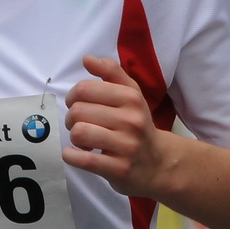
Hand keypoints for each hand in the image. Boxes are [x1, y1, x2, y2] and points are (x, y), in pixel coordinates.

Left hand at [63, 55, 168, 199]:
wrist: (158, 163)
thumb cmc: (137, 125)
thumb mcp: (131, 94)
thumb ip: (110, 72)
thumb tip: (87, 59)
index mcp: (131, 98)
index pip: (85, 89)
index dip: (73, 96)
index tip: (77, 104)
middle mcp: (131, 120)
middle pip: (78, 111)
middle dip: (71, 118)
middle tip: (80, 124)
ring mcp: (126, 146)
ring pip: (79, 133)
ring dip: (74, 137)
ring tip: (83, 140)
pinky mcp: (119, 169)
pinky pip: (84, 159)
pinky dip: (72, 156)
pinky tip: (75, 154)